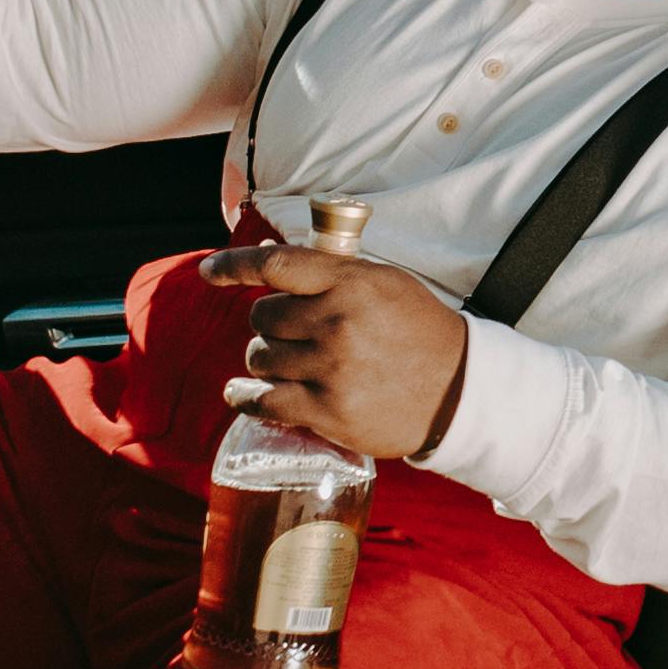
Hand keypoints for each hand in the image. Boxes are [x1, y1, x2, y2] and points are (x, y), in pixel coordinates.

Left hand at [198, 237, 471, 460]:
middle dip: (271, 326)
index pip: (274, 265)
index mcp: (349, 282)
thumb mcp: (384, 283)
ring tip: (296, 366)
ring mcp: (329, 369)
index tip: (209, 272)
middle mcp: (336, 323)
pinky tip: (243, 396)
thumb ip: (331, 271)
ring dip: (269, 362)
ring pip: (259, 359)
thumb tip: (269, 256)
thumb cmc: (419, 330)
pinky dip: (246, 399)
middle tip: (295, 335)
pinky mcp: (326, 412)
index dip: (233, 265)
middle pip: (262, 318)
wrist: (458, 391)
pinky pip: (263, 402)